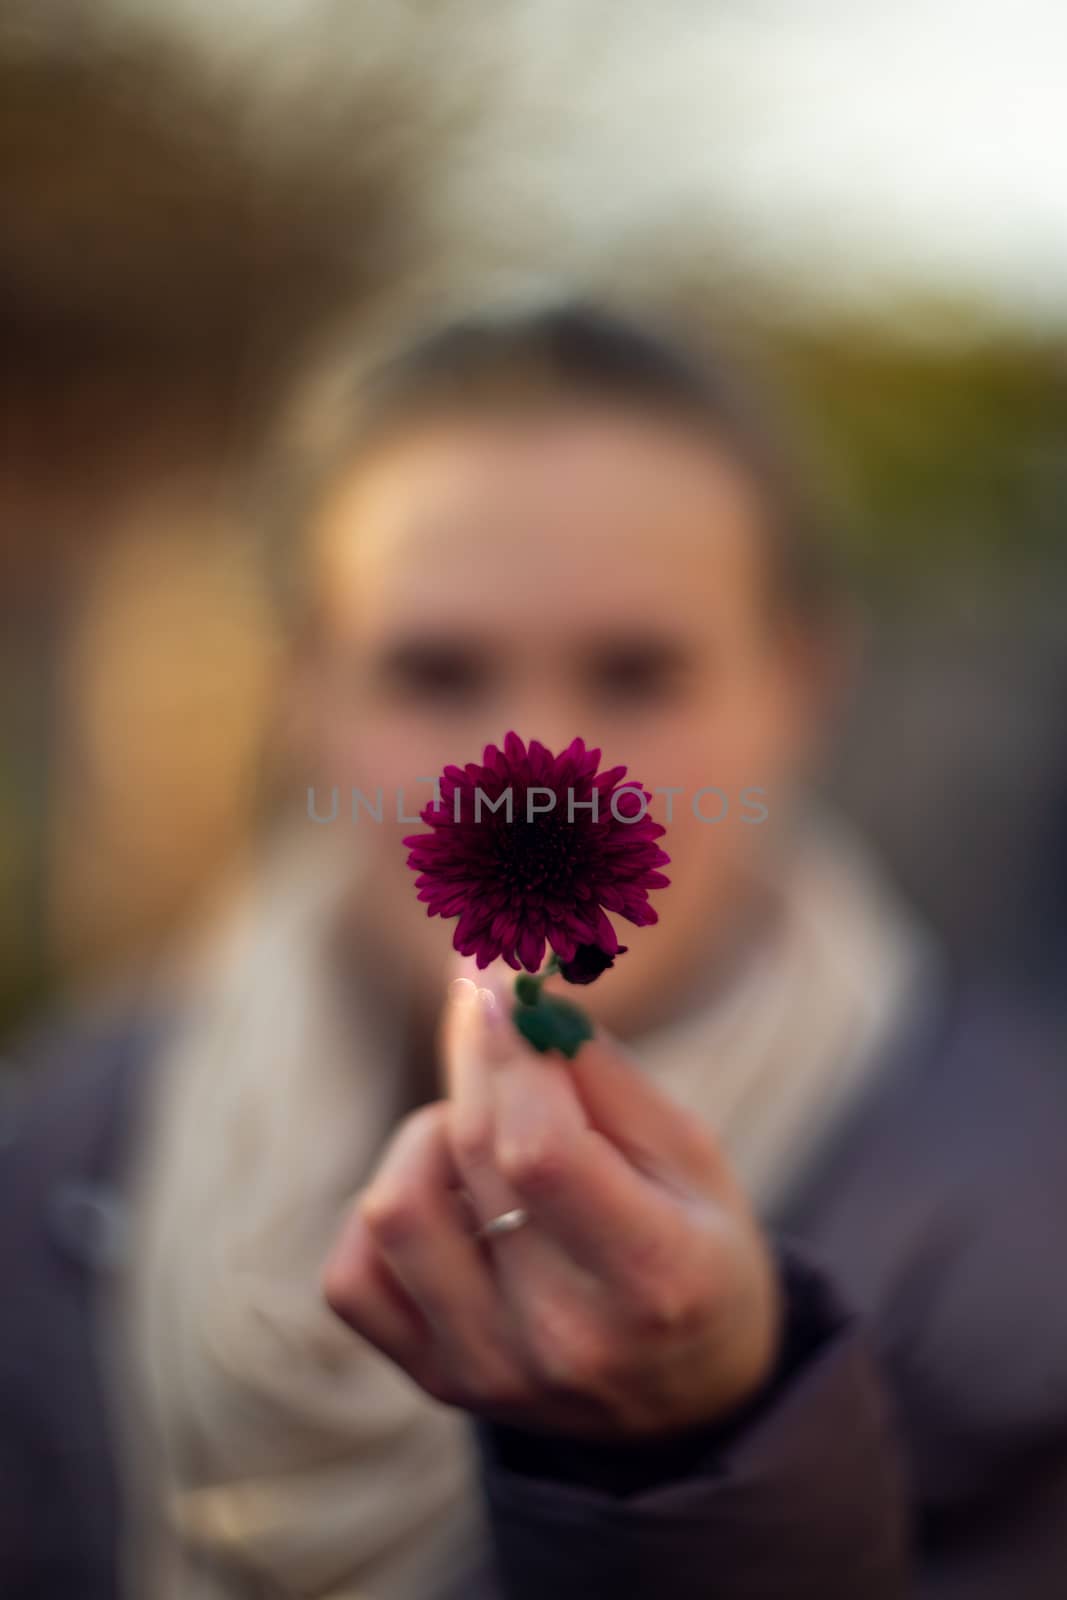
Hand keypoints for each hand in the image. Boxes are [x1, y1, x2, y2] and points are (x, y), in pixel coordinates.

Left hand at [324, 960, 782, 1439]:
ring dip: (432, 1137)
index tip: (498, 978)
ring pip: (396, 1204)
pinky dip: (387, 1208)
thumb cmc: (695, 1247)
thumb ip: (601, 1071)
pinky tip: (447, 1197)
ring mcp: (489, 1370)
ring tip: (485, 1135)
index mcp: (656, 1278)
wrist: (686, 1398)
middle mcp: (566, 1338)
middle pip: (473, 1153)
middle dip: (475, 1052)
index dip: (508, 1049)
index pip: (539, 1149)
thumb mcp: (689, 1154)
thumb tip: (508, 988)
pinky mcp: (435, 1379)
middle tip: (486, 997)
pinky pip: (354, 1272)